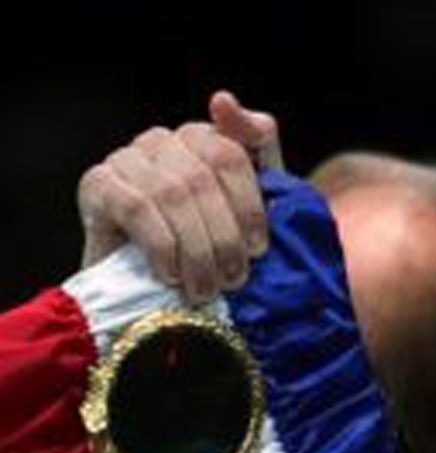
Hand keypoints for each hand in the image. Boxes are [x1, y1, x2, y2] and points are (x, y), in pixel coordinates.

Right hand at [76, 89, 281, 297]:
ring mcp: (125, 159)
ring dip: (196, 250)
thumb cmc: (209, 246)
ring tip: (206, 287)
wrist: (153, 290)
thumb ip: (256, 146)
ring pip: (172, 194)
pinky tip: (170, 274)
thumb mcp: (248, 202)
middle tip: (233, 279)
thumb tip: (222, 98)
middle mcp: (160, 141)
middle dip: (224, 237)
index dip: (249, 207)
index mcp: (200, 139)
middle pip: (202, 179)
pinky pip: (137, 208)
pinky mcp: (97, 184)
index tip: (258, 249)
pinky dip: (162, 245)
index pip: (230, 156)